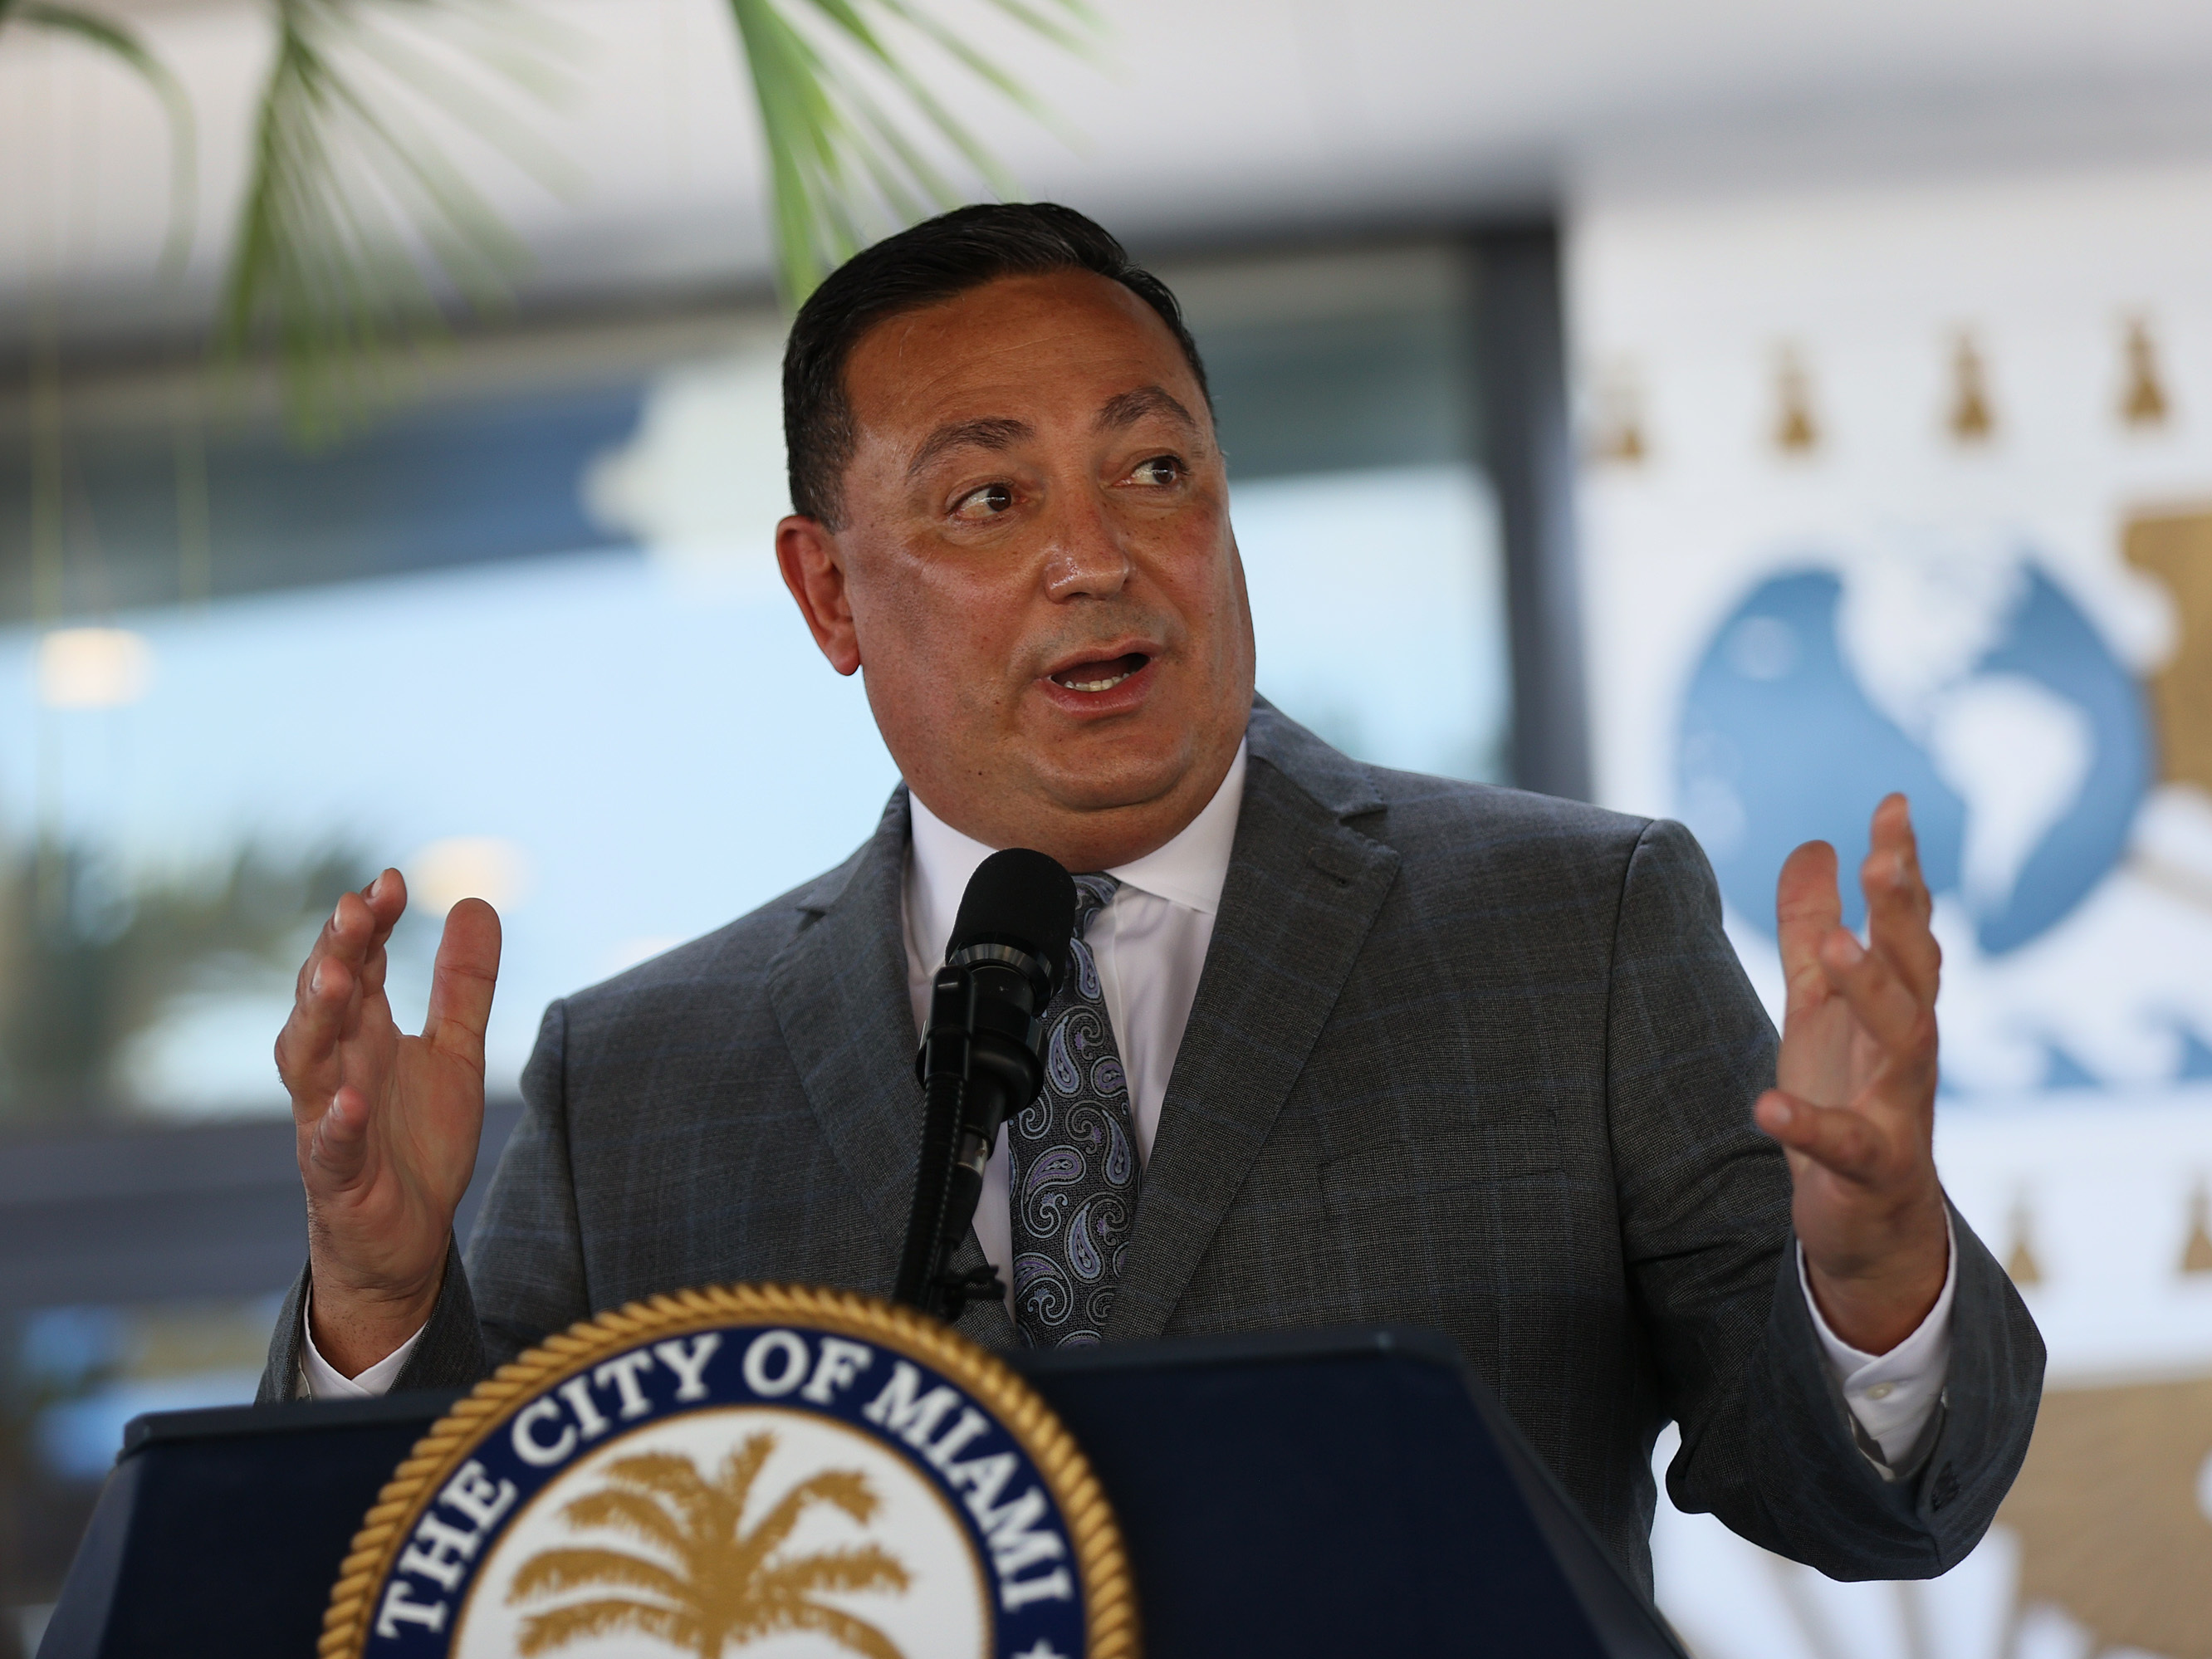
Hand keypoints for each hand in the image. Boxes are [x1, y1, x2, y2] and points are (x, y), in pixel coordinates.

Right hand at [276, 869, 500, 1376]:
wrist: (404, 1240)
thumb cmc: (416, 1140)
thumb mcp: (456, 1052)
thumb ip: (464, 983)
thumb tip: (476, 900)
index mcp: (364, 1034)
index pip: (359, 963)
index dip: (370, 924)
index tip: (391, 881)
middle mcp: (337, 1068)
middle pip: (324, 1000)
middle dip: (336, 952)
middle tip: (353, 908)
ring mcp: (328, 1121)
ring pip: (307, 1062)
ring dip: (318, 1018)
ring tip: (338, 976)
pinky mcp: (337, 1178)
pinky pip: (329, 1148)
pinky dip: (336, 1124)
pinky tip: (350, 1101)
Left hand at [1755, 794, 1949, 1354]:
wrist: (1872, 1224)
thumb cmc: (1849, 1098)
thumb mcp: (1820, 1007)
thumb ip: (1812, 929)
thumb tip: (1814, 844)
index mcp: (1894, 1005)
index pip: (1908, 926)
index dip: (1903, 867)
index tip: (1893, 805)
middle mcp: (1908, 1049)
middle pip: (1918, 970)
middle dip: (1903, 913)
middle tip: (1883, 858)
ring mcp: (1898, 1108)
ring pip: (1905, 1043)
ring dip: (1874, 993)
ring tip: (1838, 951)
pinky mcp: (1871, 1170)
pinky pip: (1845, 1145)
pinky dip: (1809, 1124)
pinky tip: (1768, 1105)